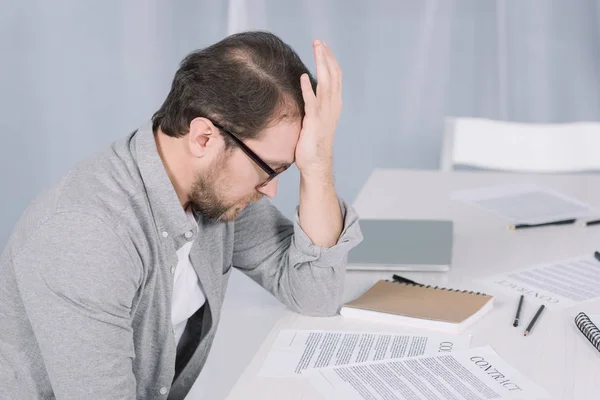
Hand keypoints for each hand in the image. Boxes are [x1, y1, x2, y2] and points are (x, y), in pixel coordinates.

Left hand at [295, 40, 342, 177]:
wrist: (316, 164)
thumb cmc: (313, 143)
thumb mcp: (316, 118)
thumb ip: (315, 103)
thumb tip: (306, 90)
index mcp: (334, 104)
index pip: (335, 76)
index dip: (330, 60)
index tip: (322, 46)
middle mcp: (333, 106)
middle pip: (333, 76)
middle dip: (326, 57)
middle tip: (318, 41)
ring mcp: (324, 114)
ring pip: (326, 84)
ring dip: (321, 66)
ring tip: (316, 50)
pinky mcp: (314, 122)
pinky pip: (312, 102)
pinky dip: (308, 89)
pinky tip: (303, 77)